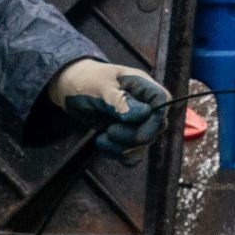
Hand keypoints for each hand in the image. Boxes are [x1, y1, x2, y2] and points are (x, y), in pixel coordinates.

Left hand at [44, 59, 171, 156]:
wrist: (71, 88)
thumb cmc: (87, 80)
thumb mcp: (100, 87)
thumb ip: (120, 100)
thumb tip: (142, 115)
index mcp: (142, 85)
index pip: (163, 101)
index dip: (155, 118)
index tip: (136, 127)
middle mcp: (145, 104)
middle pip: (155, 128)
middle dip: (132, 137)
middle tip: (110, 131)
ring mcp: (137, 122)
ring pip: (143, 145)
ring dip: (121, 148)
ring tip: (101, 138)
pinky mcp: (127, 136)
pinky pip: (131, 154)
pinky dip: (116, 154)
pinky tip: (102, 143)